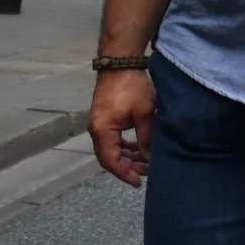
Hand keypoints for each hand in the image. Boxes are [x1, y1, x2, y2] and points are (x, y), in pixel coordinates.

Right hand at [88, 68, 155, 186]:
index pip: (111, 161)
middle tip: (147, 172)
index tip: (138, 181)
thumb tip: (148, 158)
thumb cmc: (132, 86)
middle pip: (109, 157)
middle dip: (127, 167)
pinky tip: (138, 148)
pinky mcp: (104, 118)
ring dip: (127, 157)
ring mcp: (98, 124)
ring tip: (145, 162)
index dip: (124, 174)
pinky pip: (112, 140)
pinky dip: (124, 146)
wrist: (120, 63)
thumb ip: (146, 139)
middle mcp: (96, 130)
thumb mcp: (144, 114)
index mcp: (102, 130)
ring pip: (111, 149)